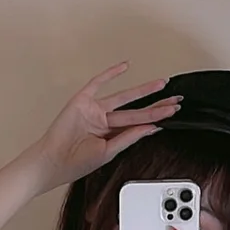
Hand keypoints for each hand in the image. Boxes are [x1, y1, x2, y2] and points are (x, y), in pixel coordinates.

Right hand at [33, 63, 182, 189]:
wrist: (54, 159)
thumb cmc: (76, 162)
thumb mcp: (108, 152)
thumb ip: (128, 137)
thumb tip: (150, 128)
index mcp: (112, 136)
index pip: (139, 125)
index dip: (156, 119)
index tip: (172, 114)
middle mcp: (105, 122)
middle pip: (136, 110)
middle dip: (157, 106)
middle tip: (176, 101)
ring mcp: (95, 110)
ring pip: (124, 97)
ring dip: (143, 90)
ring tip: (161, 85)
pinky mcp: (83, 100)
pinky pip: (98, 83)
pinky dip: (111, 74)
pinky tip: (125, 67)